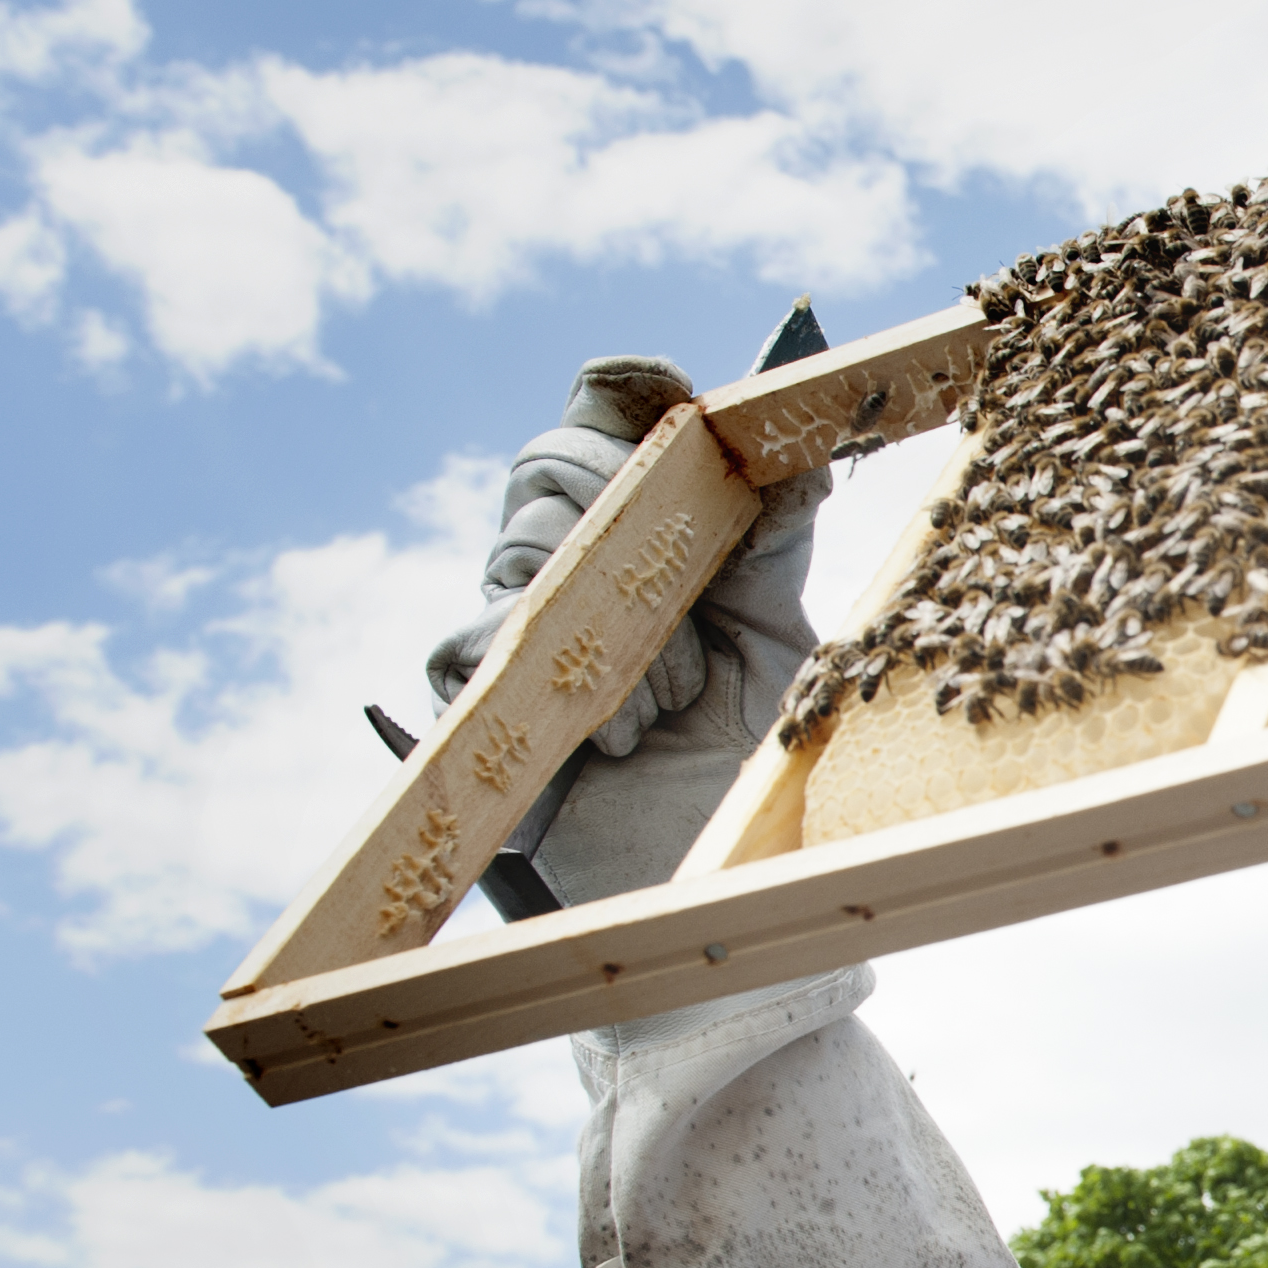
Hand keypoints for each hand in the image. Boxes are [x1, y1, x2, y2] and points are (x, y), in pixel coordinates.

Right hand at [424, 347, 830, 902]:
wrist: (721, 880)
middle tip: (684, 579)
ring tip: (672, 704)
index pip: (601, 424)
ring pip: (523, 547)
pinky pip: (471, 642)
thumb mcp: (781, 641)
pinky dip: (556, 677)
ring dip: (616, 622)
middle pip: (547, 464)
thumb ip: (773, 544)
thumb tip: (796, 446)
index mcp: (646, 539)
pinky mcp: (478, 704)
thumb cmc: (753, 767)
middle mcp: (576, 570)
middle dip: (620, 502)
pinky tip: (615, 735)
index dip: (620, 390)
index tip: (667, 386)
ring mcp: (521, 630)